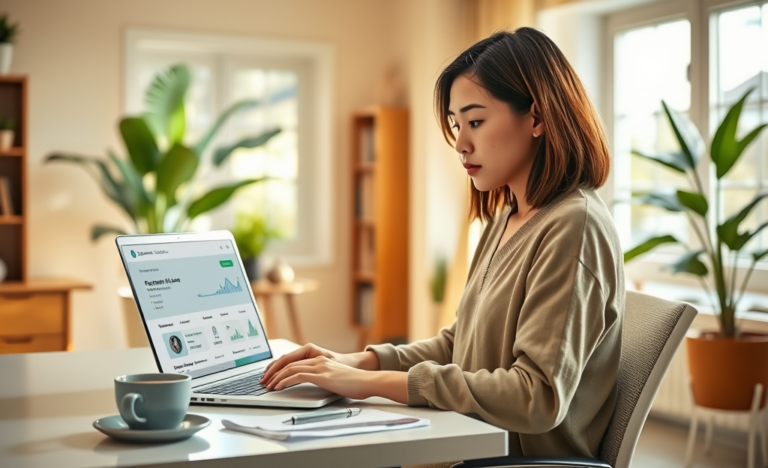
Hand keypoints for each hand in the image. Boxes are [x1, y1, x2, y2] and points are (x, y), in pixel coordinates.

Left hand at [260, 343, 378, 385]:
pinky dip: (285, 381)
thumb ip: (321, 378)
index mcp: (319, 359)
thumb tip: (311, 385)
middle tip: (263, 381)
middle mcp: (317, 359)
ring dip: (276, 377)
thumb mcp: (334, 377)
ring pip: (290, 368)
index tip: (269, 376)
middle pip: (288, 362)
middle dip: (272, 372)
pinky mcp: (321, 375)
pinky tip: (279, 387)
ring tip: (268, 386)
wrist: (367, 381)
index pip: (292, 360)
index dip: (278, 367)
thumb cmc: (354, 382)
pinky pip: (297, 376)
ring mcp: (319, 366)